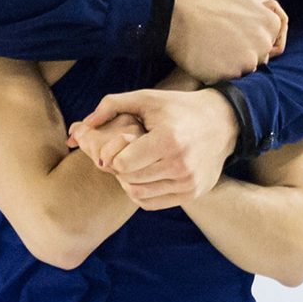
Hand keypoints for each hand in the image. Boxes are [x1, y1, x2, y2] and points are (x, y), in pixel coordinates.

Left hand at [72, 88, 239, 208]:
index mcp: (168, 140)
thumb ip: (111, 106)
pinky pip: (152, 203)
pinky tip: (146, 175)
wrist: (223, 122)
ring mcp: (188, 182)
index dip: (114, 155)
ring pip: (138, 194)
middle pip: (128, 179)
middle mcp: (180, 164)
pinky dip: (141, 192)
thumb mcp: (147, 98)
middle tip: (124, 155)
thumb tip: (80, 128)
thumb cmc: (179, 108)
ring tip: (135, 164)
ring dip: (129, 181)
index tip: (120, 145)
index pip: (122, 163)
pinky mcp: (193, 193)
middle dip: (120, 169)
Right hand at [167, 0, 287, 81]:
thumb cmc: (207, 0)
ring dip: (232, 63)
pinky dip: (218, 72)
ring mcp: (248, 61)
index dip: (254, 39)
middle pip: (260, 56)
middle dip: (245, 51)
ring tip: (213, 48)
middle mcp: (264, 43)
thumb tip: (270, 11)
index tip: (237, 36)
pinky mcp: (229, 74)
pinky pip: (228, 78)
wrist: (176, 14)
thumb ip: (261, 5)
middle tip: (222, 41)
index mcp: (270, 23)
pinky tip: (206, 58)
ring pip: (245, 69)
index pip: (272, 41)